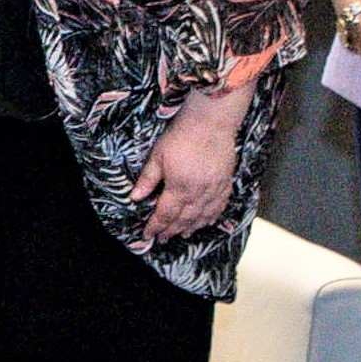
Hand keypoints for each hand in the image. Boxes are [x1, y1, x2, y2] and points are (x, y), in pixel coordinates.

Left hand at [130, 86, 247, 244]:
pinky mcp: (225, 183)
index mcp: (179, 188)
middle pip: (184, 219)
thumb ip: (148, 180)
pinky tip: (207, 222)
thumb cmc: (182, 136)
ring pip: (202, 216)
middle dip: (171, 230)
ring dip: (191, 227)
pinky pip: (219, 206)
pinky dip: (212, 217)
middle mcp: (198, 193)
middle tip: (163, 239)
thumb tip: (135, 197)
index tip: (148, 234)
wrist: (211, 122)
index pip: (165, 214)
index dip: (155, 226)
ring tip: (182, 234)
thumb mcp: (158, 156)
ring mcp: (214, 190)